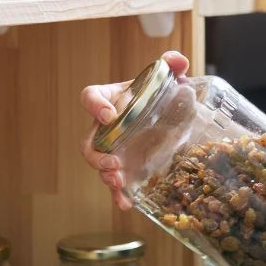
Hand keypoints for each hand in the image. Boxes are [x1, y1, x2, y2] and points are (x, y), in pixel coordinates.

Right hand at [80, 50, 189, 210]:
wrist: (169, 115)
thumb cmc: (159, 94)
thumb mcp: (166, 78)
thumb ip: (170, 65)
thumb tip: (177, 61)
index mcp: (111, 99)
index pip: (91, 97)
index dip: (95, 106)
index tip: (109, 114)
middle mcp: (106, 126)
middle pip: (88, 141)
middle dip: (95, 155)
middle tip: (113, 162)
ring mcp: (114, 149)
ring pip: (99, 164)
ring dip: (105, 175)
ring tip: (118, 181)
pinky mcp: (125, 166)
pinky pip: (115, 182)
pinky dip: (117, 195)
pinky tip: (126, 204)